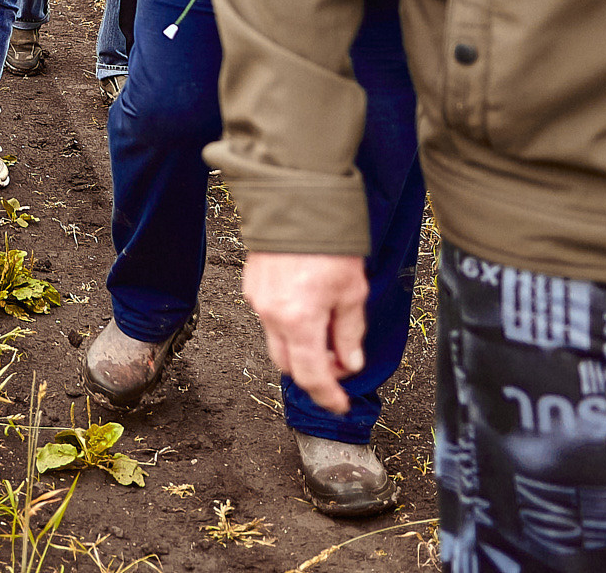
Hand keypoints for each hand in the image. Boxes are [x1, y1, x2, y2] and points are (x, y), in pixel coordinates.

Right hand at [242, 251, 369, 415]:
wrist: (297, 201)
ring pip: (277, 341)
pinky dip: (289, 326)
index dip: (327, 396)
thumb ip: (350, 333)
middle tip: (340, 365)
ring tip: (328, 333)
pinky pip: (270, 318)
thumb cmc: (327, 243)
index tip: (339, 404)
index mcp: (298, 321)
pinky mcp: (253, 285)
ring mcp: (258, 300)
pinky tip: (309, 311)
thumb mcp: (352, 292)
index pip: (311, 376)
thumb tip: (349, 362)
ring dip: (301, 348)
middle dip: (313, 373)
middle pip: (288, 365)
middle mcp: (271, 314)